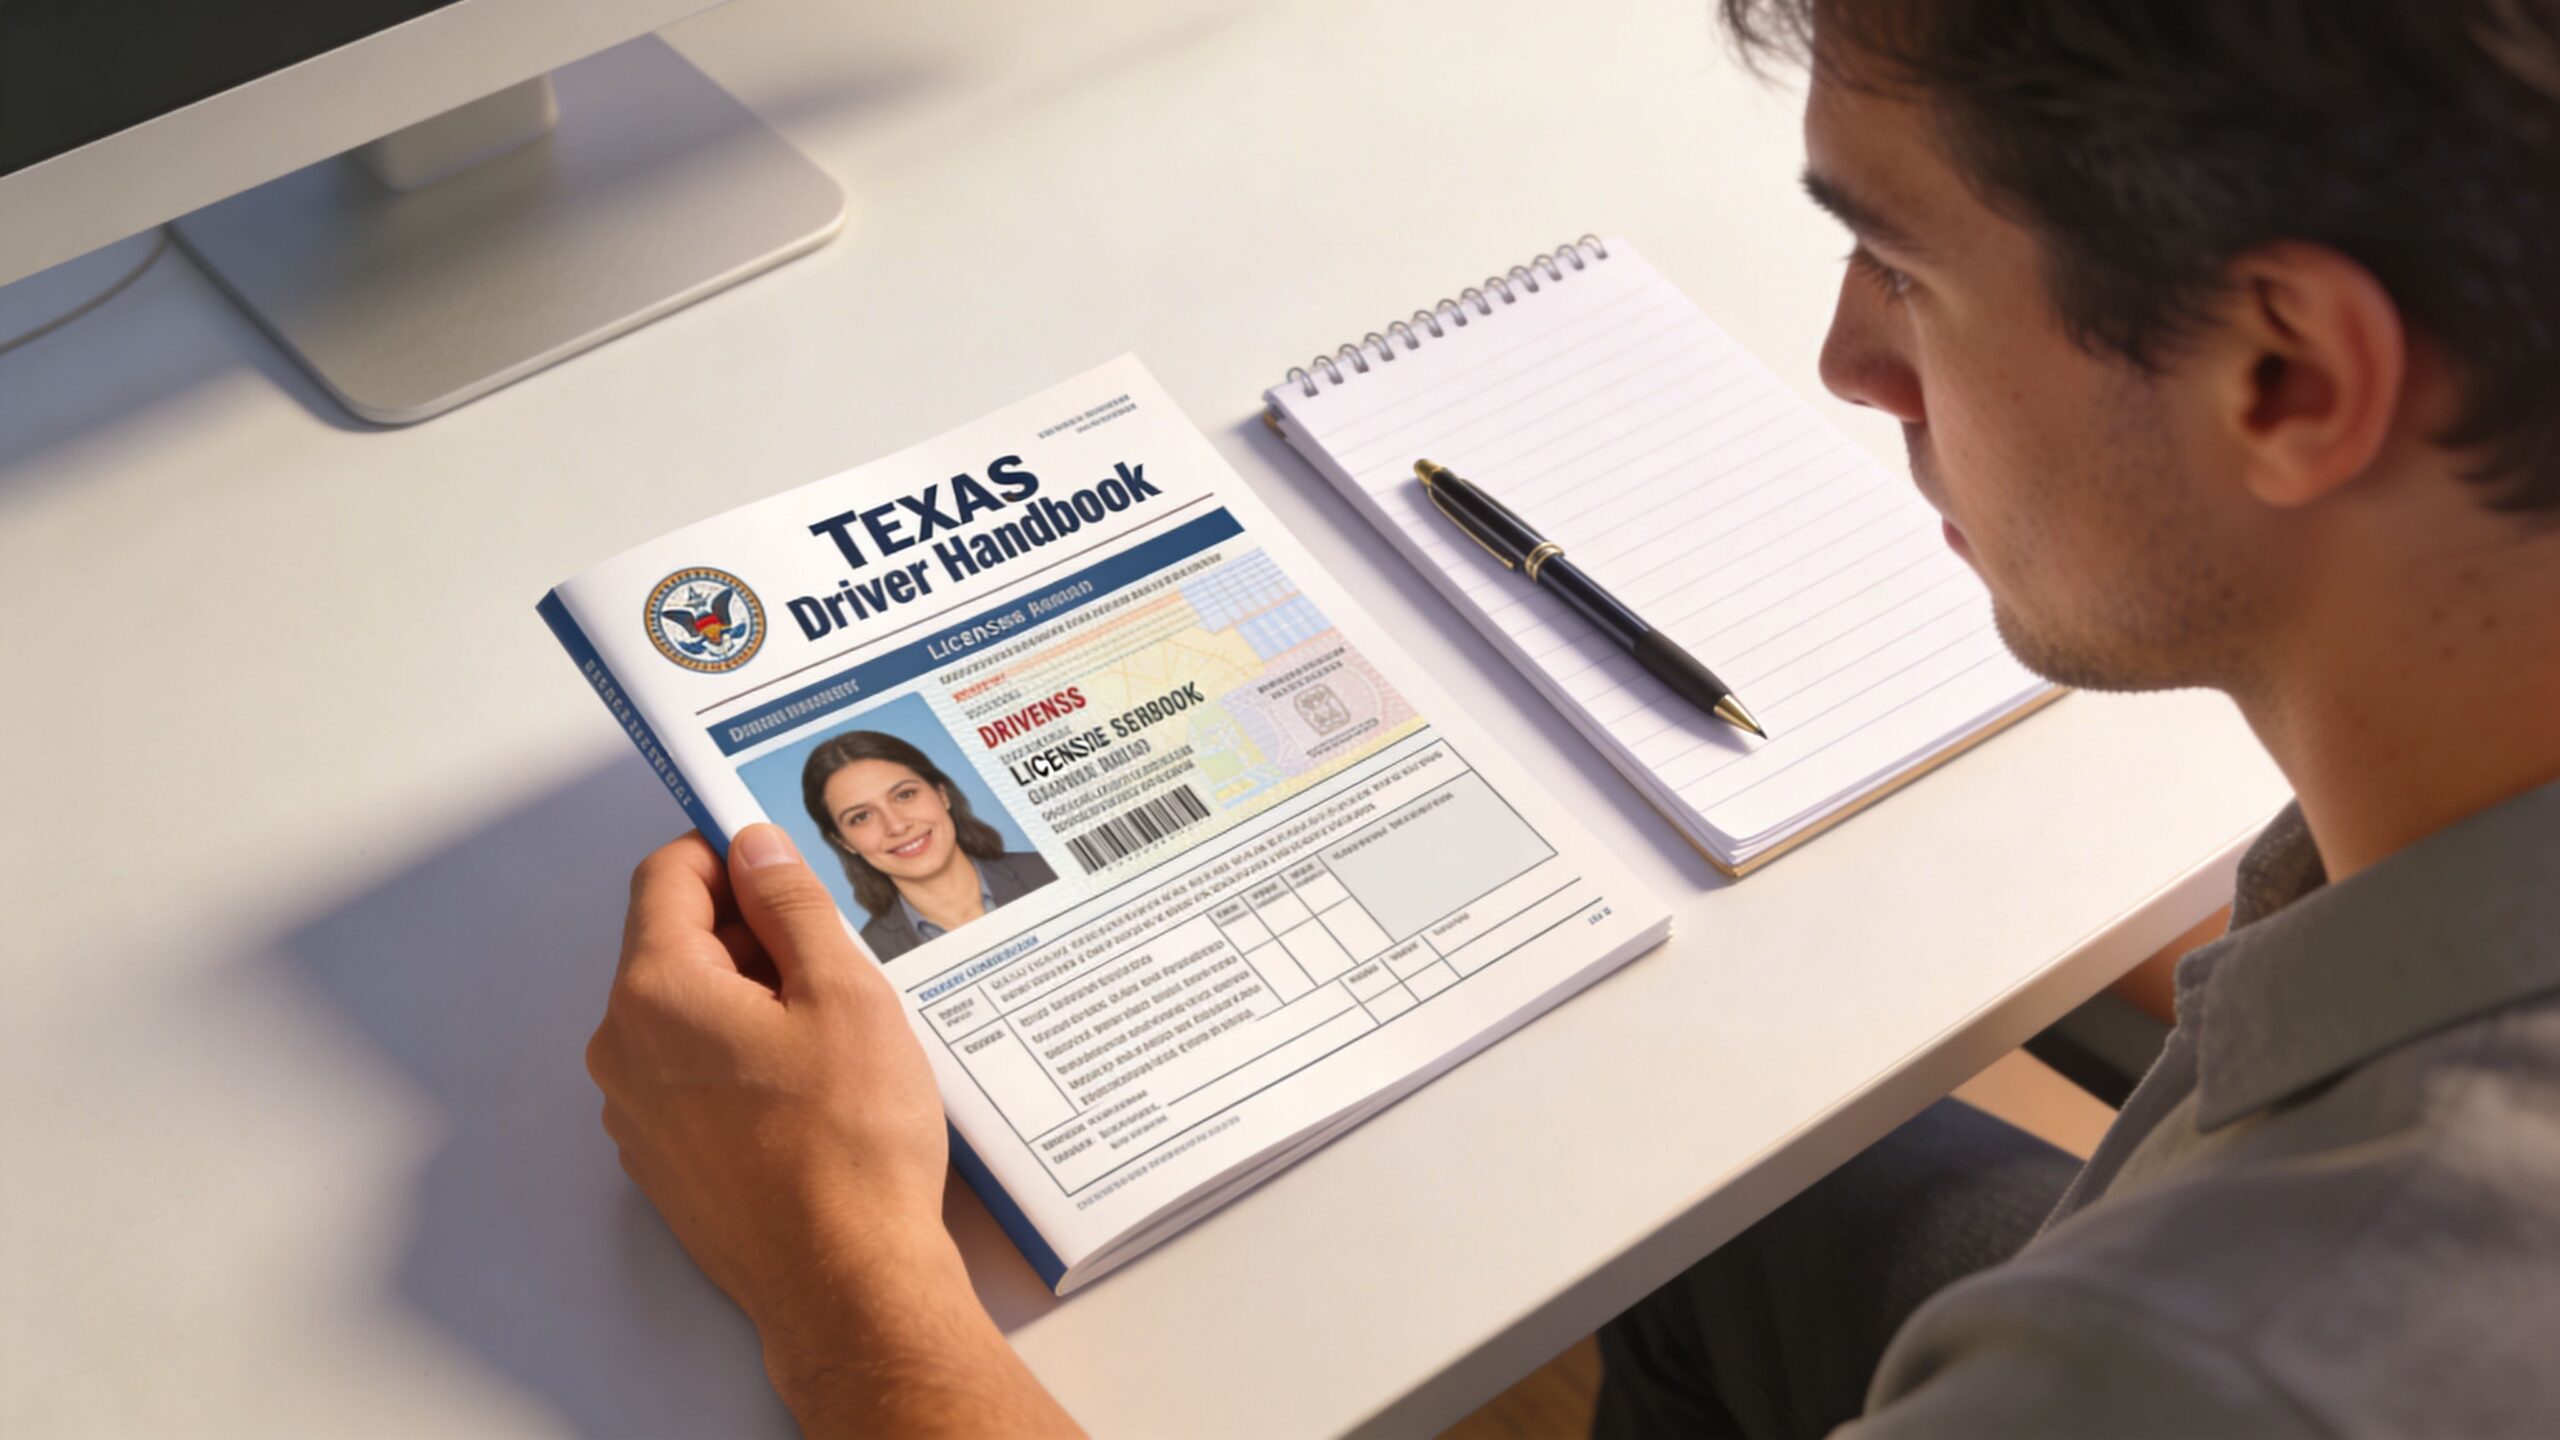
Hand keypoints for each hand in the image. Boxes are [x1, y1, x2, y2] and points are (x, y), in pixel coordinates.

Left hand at [593, 825, 1088, 1435]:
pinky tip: (812, 1090)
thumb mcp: (844, 994)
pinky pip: (692, 1077)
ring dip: (751, 1001)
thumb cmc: (850, 1146)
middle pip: (676, 945)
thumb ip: (792, 906)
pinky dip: (741, 1060)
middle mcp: (625, 1050)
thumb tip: (757, 849)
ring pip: (687, 1015)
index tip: (780, 859)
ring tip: (833, 1035)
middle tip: (834, 958)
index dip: (729, 852)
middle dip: (751, 934)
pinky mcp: (664, 1162)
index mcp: (657, 994)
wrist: (847, 1282)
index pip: (669, 877)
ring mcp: (636, 1113)